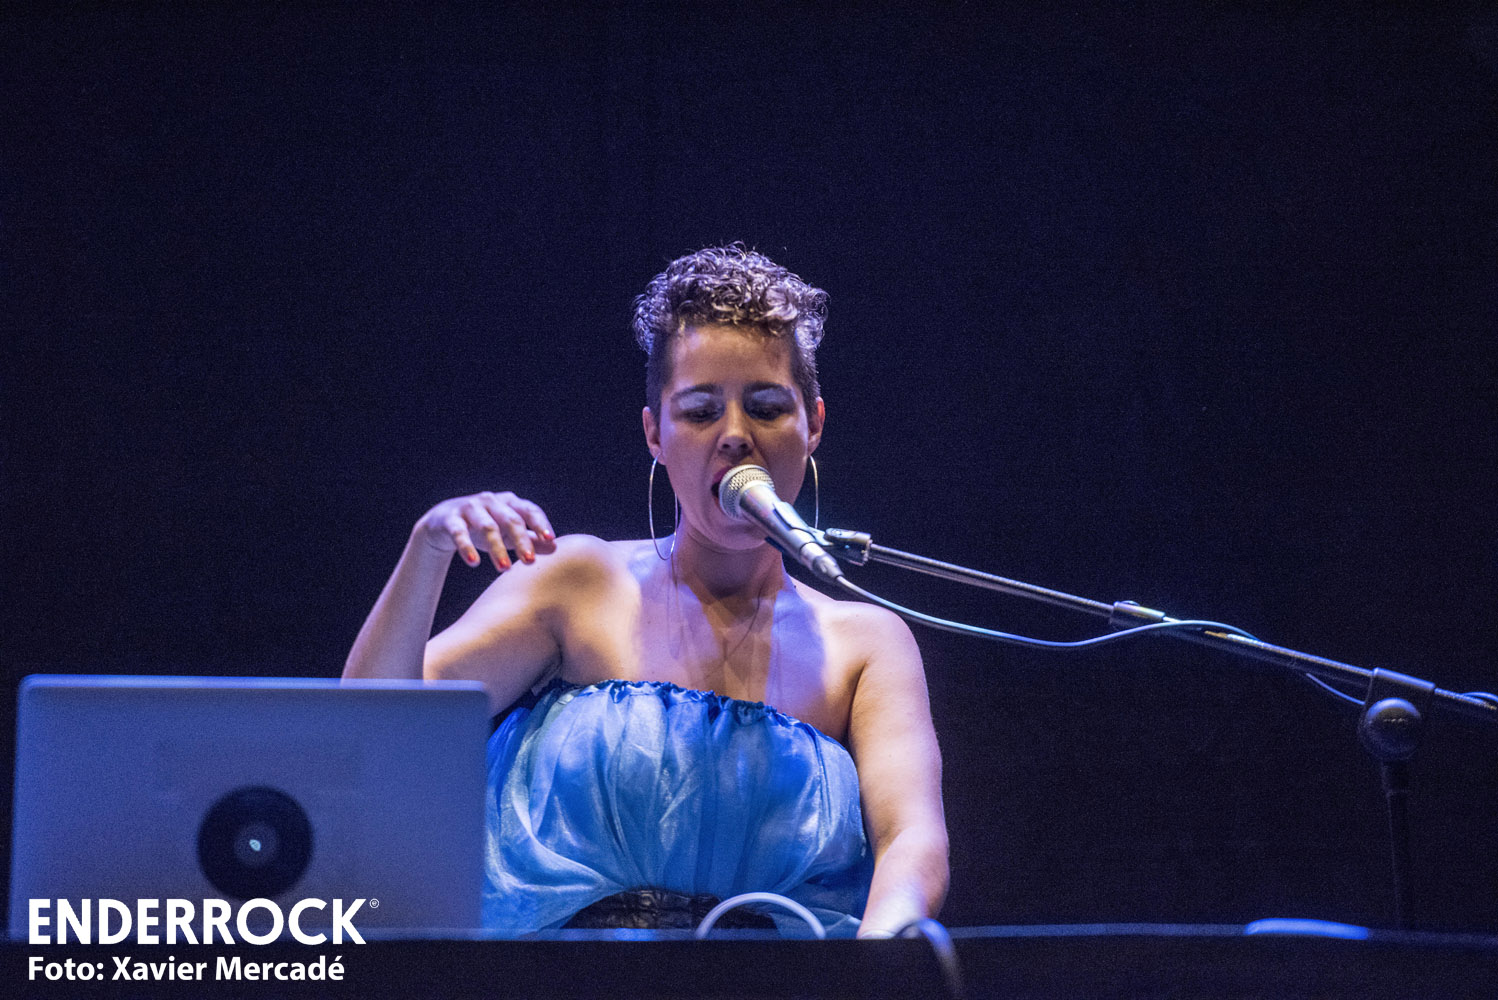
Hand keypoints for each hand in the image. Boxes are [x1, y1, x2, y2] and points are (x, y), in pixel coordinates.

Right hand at [416, 491, 556, 571]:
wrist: (443, 522)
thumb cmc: (483, 528)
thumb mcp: (507, 534)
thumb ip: (530, 539)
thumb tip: (555, 548)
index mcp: (509, 503)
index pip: (529, 510)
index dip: (540, 523)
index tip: (551, 540)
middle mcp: (491, 501)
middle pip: (510, 520)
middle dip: (521, 540)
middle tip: (530, 561)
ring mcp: (470, 508)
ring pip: (487, 527)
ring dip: (497, 548)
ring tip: (505, 568)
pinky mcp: (450, 519)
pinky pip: (459, 533)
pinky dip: (466, 547)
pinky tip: (474, 562)